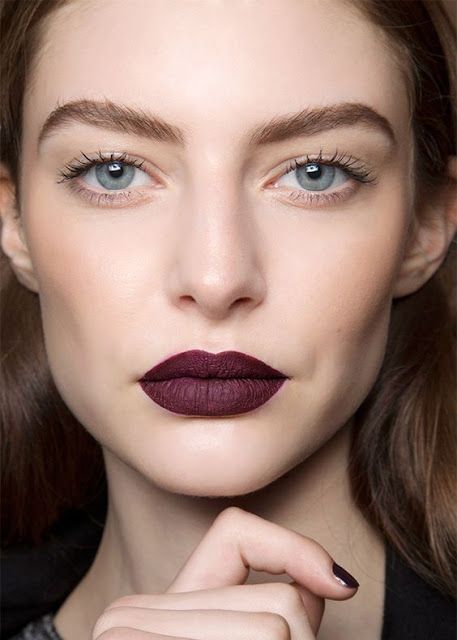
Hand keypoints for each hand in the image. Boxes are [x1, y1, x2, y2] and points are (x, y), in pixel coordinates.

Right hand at [92, 506, 358, 638]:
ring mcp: (128, 633)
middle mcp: (128, 616)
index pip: (235, 532)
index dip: (291, 550)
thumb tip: (334, 583)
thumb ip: (273, 605)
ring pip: (278, 626)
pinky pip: (268, 637)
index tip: (339, 586)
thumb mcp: (243, 638)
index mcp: (151, 611)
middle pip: (277, 606)